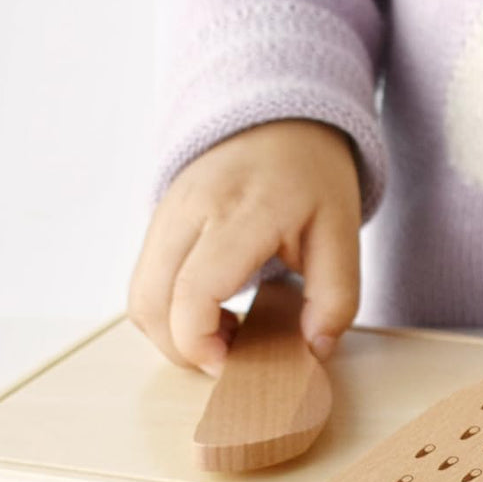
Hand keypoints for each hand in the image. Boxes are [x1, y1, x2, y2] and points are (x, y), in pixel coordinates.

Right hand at [128, 120, 361, 374]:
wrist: (281, 117)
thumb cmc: (313, 174)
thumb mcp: (343, 233)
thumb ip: (336, 297)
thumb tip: (313, 349)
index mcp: (239, 213)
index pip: (191, 291)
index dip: (201, 343)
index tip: (233, 364)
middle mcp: (189, 210)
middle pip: (149, 302)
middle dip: (182, 349)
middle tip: (233, 357)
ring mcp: (165, 213)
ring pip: (139, 296)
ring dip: (172, 332)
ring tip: (227, 333)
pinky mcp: (159, 221)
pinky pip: (146, 281)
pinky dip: (169, 312)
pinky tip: (214, 312)